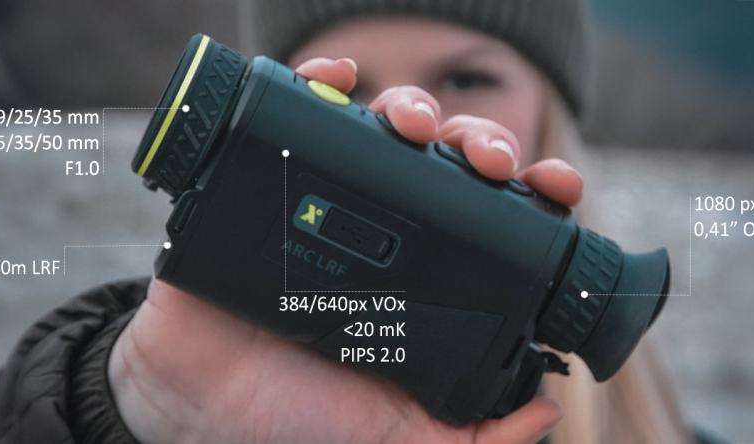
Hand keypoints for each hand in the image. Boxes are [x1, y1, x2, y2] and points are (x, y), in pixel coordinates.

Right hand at [108, 57, 582, 443]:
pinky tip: (342, 81)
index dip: (532, 194)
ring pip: (388, 129)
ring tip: (412, 128)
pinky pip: (301, 112)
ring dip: (413, 110)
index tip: (555, 189)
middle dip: (482, 145)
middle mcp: (386, 232)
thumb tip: (545, 413)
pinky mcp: (269, 179)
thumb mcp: (401, 442)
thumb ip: (474, 440)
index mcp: (428, 279)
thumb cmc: (297, 418)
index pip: (495, 219)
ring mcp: (327, 199)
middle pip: (449, 161)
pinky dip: (324, 82)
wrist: (198, 405)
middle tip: (487, 162)